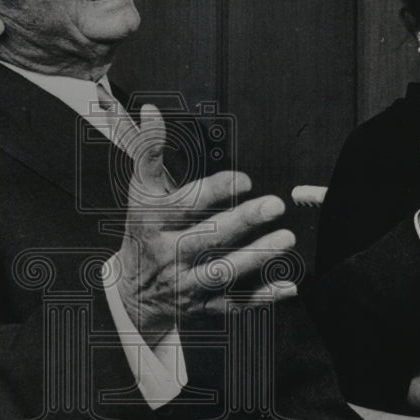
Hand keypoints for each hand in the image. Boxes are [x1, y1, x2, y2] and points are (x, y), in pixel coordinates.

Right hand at [115, 105, 297, 344]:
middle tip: (273, 205)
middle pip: (206, 239)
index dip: (214, 191)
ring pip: (222, 273)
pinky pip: (234, 304)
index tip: (243, 180)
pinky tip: (288, 284)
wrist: (132, 292)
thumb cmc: (144, 231)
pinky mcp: (203, 307)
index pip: (184, 205)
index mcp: (155, 222)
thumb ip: (148, 151)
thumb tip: (151, 112)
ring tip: (285, 239)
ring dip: (256, 257)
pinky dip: (262, 297)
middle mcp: (170, 254)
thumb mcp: (141, 191)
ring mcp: (187, 284)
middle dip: (241, 222)